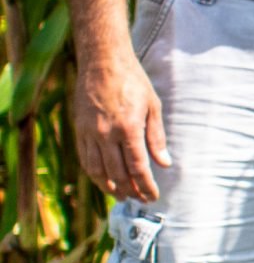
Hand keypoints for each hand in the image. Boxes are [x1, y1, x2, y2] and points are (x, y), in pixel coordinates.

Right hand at [72, 48, 168, 201]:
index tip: (153, 196)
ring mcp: (90, 134)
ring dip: (110, 188)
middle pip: (117, 174)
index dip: (145, 186)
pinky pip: (86, 159)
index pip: (138, 168)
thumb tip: (164, 164)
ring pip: (97, 171)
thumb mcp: (153, 106)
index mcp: (129, 128)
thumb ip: (156, 138)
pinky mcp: (80, 130)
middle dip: (130, 191)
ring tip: (122, 196)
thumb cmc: (133, 82)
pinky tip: (104, 180)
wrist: (102, 63)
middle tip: (140, 199)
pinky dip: (95, 174)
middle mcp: (107, 135)